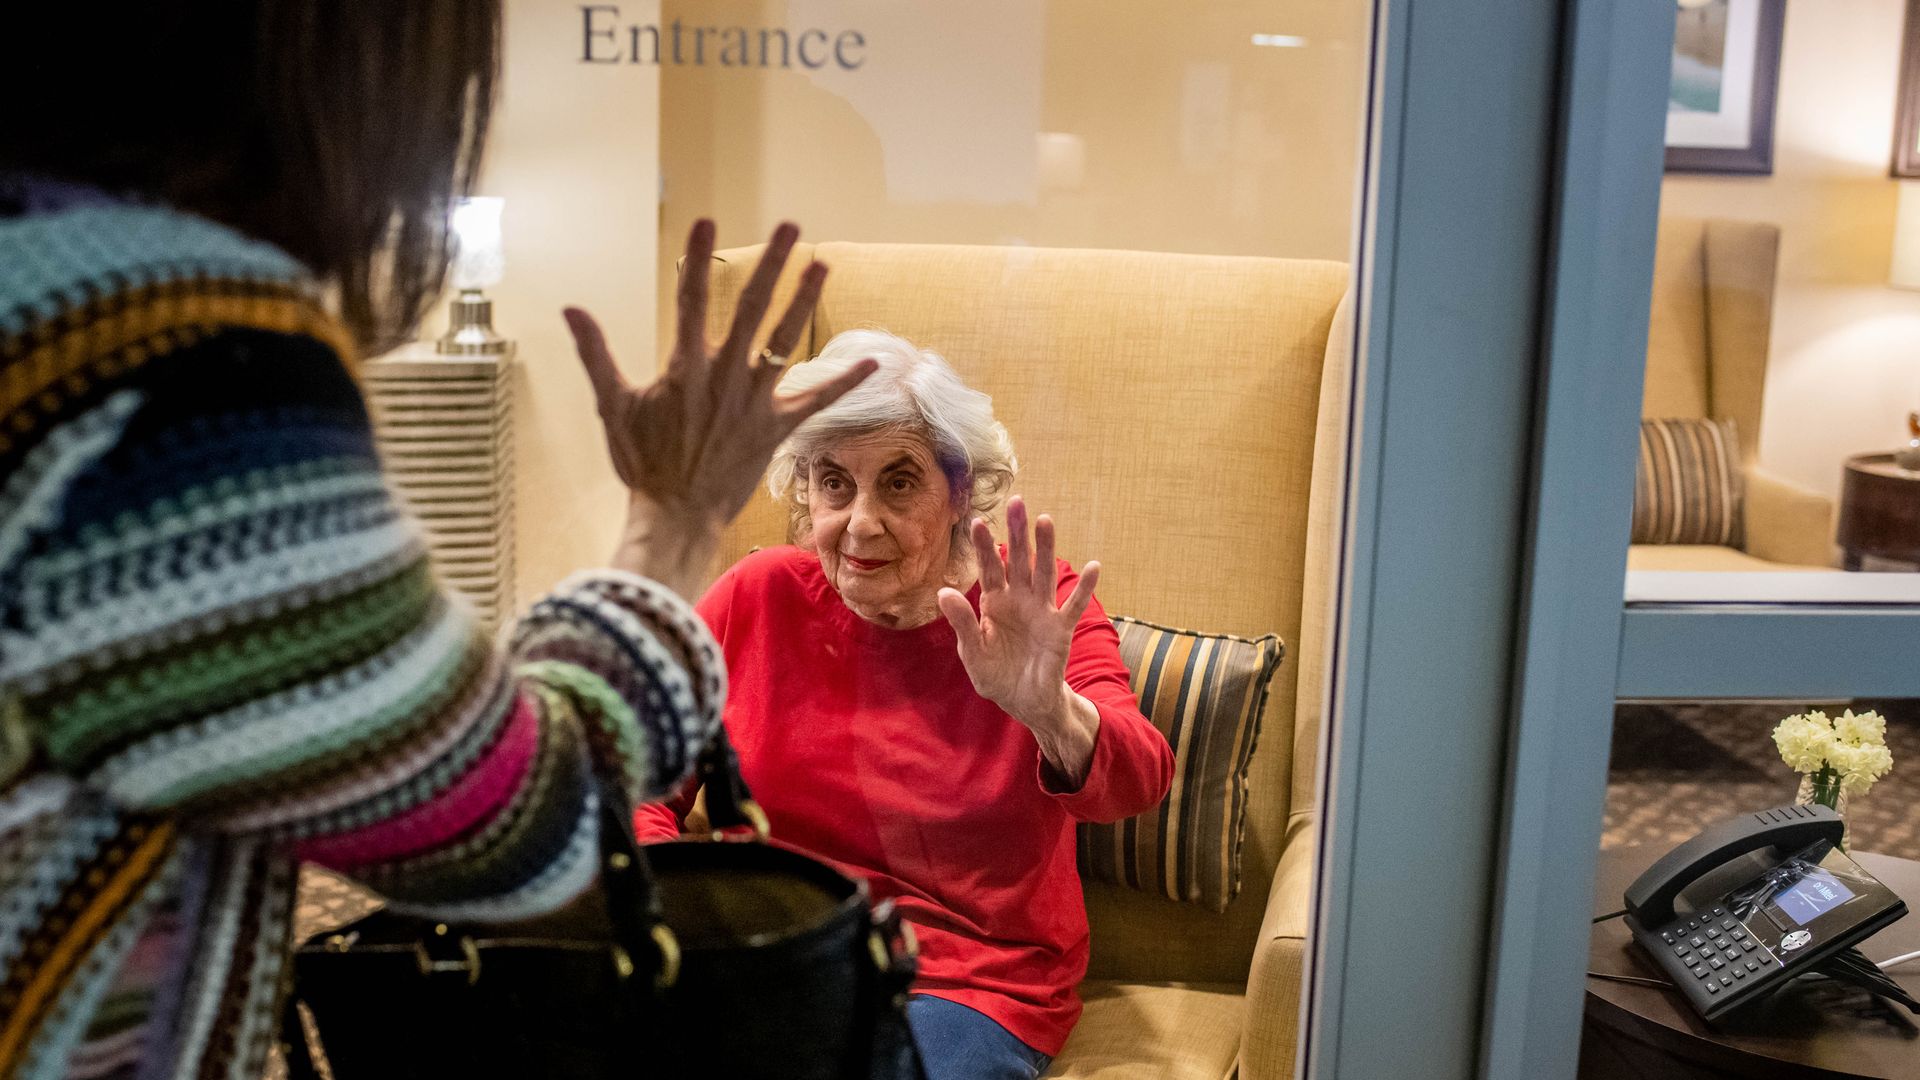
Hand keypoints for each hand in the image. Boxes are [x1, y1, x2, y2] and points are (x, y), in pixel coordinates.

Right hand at [564, 220, 876, 593]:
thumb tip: (570, 308)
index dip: (697, 258)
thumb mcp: (612, 407)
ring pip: (784, 341)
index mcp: (685, 367)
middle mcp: (725, 376)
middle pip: (751, 308)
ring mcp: (754, 401)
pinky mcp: (776, 428)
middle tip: (790, 227)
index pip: (689, 299)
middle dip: (772, 264)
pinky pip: (817, 400)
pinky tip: (873, 362)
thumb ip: (596, 354)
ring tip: (822, 266)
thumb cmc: (642, 463)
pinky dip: (845, 381)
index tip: (703, 221)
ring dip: (804, 301)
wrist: (676, 515)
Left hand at [937, 497, 1099, 729]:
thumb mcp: (973, 653)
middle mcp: (1019, 600)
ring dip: (1046, 549)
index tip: (977, 522)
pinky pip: (1073, 606)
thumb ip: (962, 623)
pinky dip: (1084, 588)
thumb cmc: (996, 675)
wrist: (1024, 702)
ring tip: (1045, 520)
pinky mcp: (1060, 629)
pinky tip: (1093, 567)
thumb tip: (943, 592)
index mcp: (994, 603)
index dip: (984, 547)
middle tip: (1017, 502)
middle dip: (1017, 534)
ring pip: (1044, 575)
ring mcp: (1041, 612)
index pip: (989, 569)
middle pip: (1019, 561)